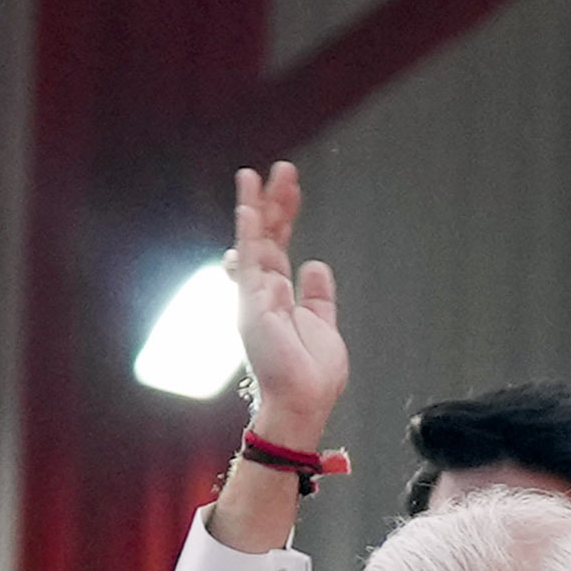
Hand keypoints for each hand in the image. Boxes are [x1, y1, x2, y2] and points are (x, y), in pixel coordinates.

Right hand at [231, 162, 345, 447]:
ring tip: (254, 174)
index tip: (291, 188)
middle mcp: (261, 292)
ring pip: (253, 241)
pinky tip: (249, 205)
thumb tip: (316, 264)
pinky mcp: (252, 305)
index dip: (285, 215)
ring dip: (255, 206)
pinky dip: (248, 232)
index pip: (278, 245)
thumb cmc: (312, 376)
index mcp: (277, 296)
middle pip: (266, 236)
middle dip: (274, 201)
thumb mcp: (322, 325)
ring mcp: (253, 297)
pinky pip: (248, 261)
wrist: (305, 402)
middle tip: (282, 168)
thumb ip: (317, 296)